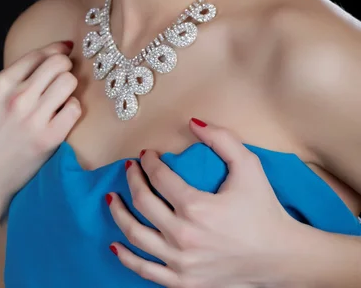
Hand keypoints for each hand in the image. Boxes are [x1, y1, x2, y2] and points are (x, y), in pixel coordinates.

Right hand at [0, 41, 81, 222]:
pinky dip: (73, 109)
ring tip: (62, 97)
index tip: (66, 49)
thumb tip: (54, 52)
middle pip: (58, 63)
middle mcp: (17, 98)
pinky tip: (64, 115)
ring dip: (70, 87)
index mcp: (0, 85)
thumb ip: (17, 78)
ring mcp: (33, 118)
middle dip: (65, 66)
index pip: (38, 54)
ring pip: (69, 81)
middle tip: (63, 77)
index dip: (57, 49)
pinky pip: (75, 108)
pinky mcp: (49, 137)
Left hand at [106, 118, 298, 287]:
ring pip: (135, 236)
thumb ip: (222, 139)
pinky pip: (144, 270)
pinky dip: (126, 257)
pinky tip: (115, 244)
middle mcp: (183, 236)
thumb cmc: (264, 209)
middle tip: (130, 168)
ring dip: (120, 214)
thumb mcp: (248, 165)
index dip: (149, 162)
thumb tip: (193, 122)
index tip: (146, 154)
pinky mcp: (183, 282)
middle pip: (143, 203)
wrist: (280, 257)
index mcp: (197, 207)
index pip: (159, 177)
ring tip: (113, 199)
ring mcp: (180, 263)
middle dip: (132, 180)